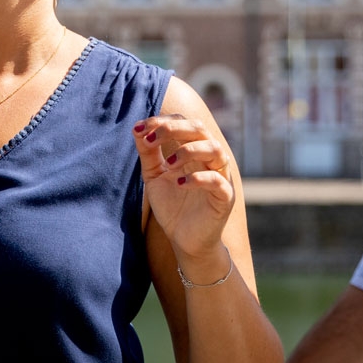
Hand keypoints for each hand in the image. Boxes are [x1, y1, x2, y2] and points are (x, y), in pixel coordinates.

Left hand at [133, 113, 235, 268]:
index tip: (139, 129)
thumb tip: (137, 128)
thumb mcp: (154, 176)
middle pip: (199, 128)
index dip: (161, 121)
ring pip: (214, 149)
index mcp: (193, 149)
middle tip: (152, 139)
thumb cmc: (172, 205)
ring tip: (169, 165)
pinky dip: (199, 178)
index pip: (183, 122)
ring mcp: (220, 176)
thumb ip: (148, 153)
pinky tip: (180, 184)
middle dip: (174, 129)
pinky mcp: (225, 197)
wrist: (184, 240)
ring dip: (189, 151)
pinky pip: (218, 181)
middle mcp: (209, 158)